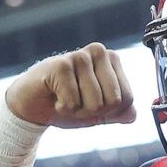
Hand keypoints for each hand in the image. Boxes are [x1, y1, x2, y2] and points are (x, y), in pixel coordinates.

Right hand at [4, 43, 135, 128]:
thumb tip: (132, 114)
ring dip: (76, 110)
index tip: (90, 102)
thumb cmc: (67, 104)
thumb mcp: (99, 113)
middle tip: (75, 100)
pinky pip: (73, 102)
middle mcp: (98, 51)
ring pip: (94, 103)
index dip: (109, 112)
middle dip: (92, 111)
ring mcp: (79, 56)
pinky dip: (62, 107)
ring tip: (64, 97)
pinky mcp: (60, 65)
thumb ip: (120, 112)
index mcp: (112, 59)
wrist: (33, 106)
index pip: (127, 99)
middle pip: (112, 101)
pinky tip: (54, 96)